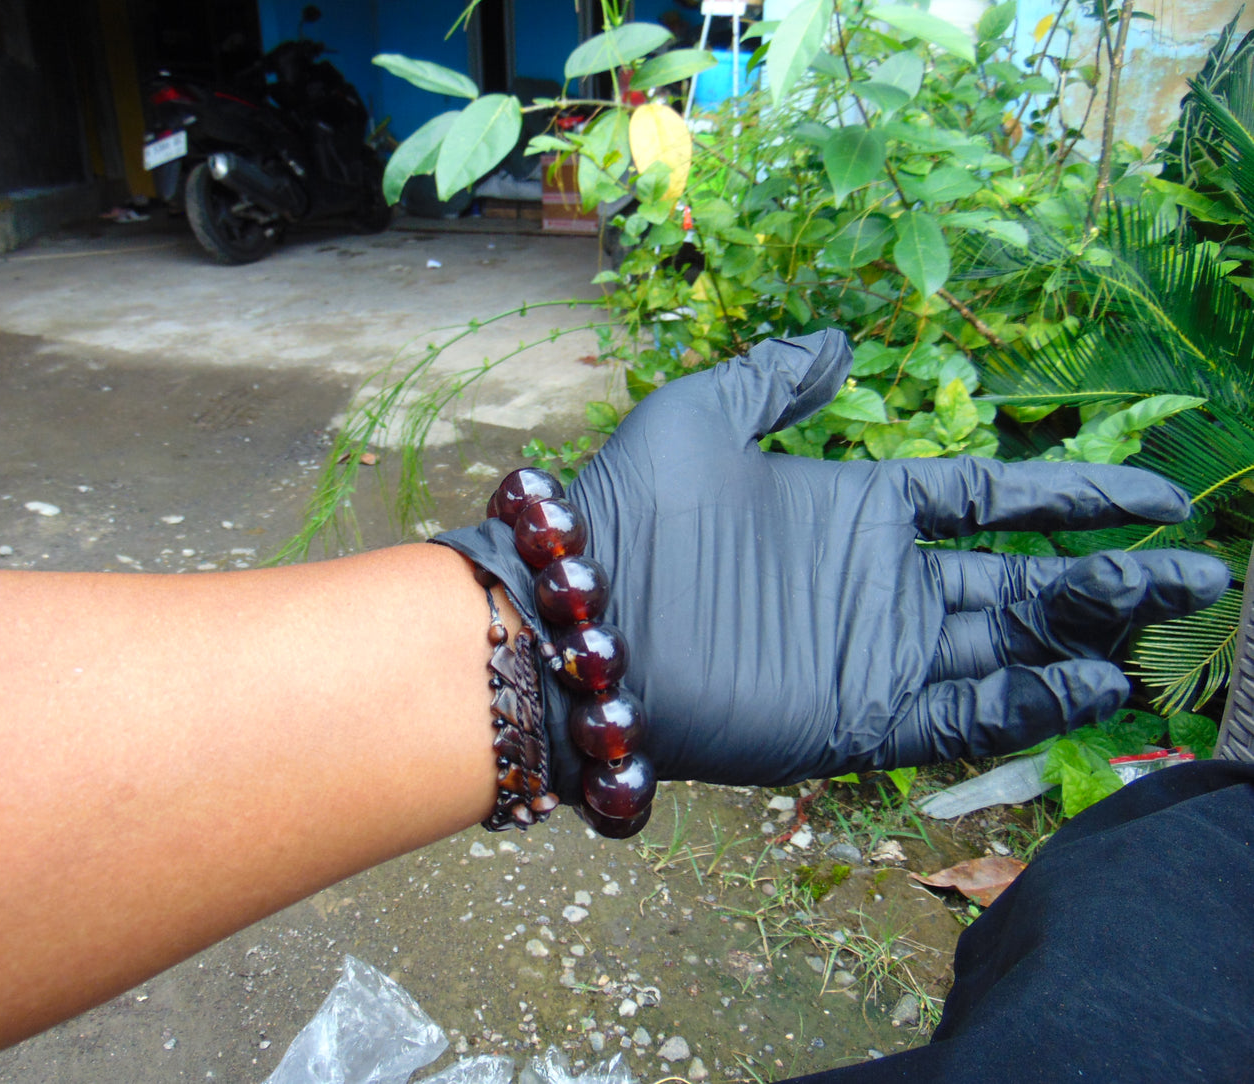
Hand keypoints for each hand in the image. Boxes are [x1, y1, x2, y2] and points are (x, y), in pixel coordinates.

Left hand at [436, 331, 1229, 793]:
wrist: (580, 614)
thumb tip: (846, 340)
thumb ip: (778, 378)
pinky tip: (1095, 687)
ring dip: (1087, 642)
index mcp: (857, 509)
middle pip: (1021, 580)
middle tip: (1200, 573)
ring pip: (1008, 650)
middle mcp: (878, 584)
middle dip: (1109, 579)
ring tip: (1166, 627)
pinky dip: (1030, 706)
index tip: (1156, 498)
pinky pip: (962, 716)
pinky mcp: (856, 717)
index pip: (989, 504)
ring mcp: (872, 652)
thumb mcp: (704, 414)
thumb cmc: (631, 510)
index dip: (1072, 501)